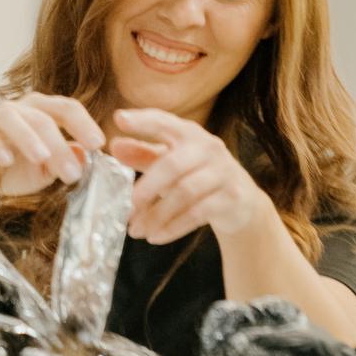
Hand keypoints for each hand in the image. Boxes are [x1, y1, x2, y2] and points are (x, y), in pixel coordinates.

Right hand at [0, 94, 104, 211]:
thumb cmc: (16, 171)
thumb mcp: (47, 171)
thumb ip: (66, 161)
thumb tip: (84, 155)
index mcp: (42, 112)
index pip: (66, 108)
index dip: (83, 124)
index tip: (98, 144)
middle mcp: (19, 109)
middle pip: (42, 117)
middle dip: (59, 145)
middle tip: (72, 173)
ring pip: (11, 117)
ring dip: (28, 137)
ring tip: (41, 157)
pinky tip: (5, 160)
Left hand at [106, 109, 264, 242]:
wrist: (241, 201)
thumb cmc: (196, 176)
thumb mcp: (169, 163)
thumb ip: (143, 154)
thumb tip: (114, 146)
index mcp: (188, 134)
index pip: (164, 122)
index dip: (142, 120)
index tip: (119, 118)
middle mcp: (208, 147)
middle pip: (172, 165)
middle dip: (146, 188)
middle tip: (126, 209)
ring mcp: (223, 171)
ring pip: (184, 193)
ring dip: (157, 215)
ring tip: (136, 231)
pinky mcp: (231, 196)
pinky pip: (198, 213)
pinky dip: (173, 227)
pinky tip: (156, 237)